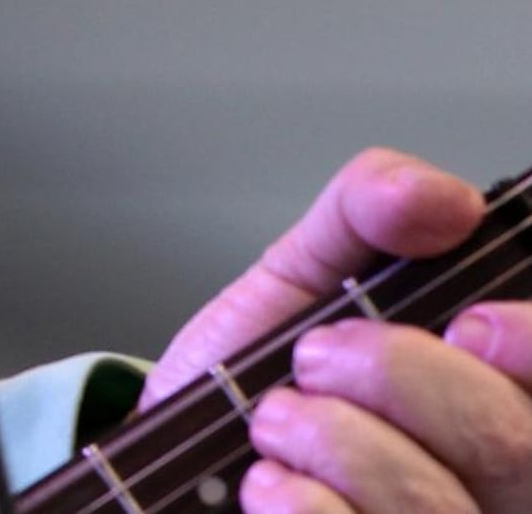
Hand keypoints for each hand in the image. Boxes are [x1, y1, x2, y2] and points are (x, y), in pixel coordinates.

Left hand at [139, 148, 531, 512]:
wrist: (183, 465)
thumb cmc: (263, 377)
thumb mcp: (305, 272)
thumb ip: (365, 214)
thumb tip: (440, 199)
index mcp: (502, 392)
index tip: (466, 325)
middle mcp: (501, 483)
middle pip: (512, 442)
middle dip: (396, 377)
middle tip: (316, 355)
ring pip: (436, 506)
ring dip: (331, 441)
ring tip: (277, 417)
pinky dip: (301, 504)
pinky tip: (269, 481)